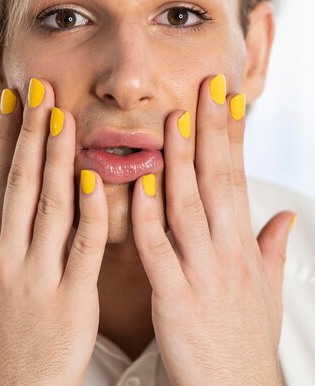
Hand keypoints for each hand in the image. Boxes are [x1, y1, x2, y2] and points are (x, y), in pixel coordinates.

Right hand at [0, 78, 107, 385]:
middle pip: (21, 181)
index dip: (6, 136)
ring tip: (63, 116)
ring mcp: (38, 274)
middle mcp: (8, 255)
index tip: (15, 98)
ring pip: (49, 204)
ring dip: (56, 157)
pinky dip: (88, 210)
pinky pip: (83, 246)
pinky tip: (92, 177)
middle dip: (31, 132)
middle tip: (41, 89)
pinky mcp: (72, 296)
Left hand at [131, 73, 293, 385]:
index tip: (226, 98)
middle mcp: (227, 252)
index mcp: (243, 246)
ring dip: (181, 161)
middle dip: (212, 131)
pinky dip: (150, 216)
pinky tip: (143, 184)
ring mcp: (203, 274)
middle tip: (206, 88)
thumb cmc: (244, 342)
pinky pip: (159, 251)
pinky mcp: (176, 299)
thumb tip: (287, 216)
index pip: (238, 177)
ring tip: (174, 119)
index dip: (232, 136)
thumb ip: (274, 249)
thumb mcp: (267, 292)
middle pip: (218, 180)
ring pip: (190, 205)